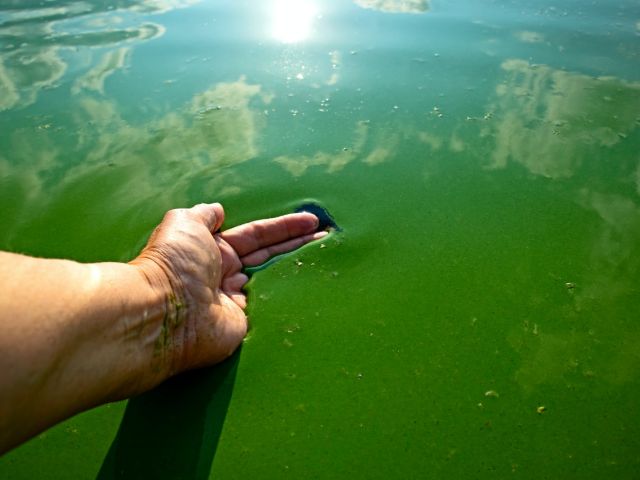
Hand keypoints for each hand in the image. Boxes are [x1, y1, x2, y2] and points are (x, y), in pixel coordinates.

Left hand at [132, 203, 326, 375]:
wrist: (165, 314)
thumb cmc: (174, 263)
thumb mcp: (184, 223)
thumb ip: (203, 215)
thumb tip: (217, 210)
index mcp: (213, 249)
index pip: (257, 235)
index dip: (284, 228)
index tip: (311, 221)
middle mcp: (225, 274)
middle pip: (270, 256)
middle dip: (298, 245)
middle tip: (328, 236)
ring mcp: (235, 301)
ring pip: (273, 281)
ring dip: (297, 269)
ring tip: (327, 257)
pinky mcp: (243, 325)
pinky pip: (270, 308)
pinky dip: (288, 299)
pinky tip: (311, 290)